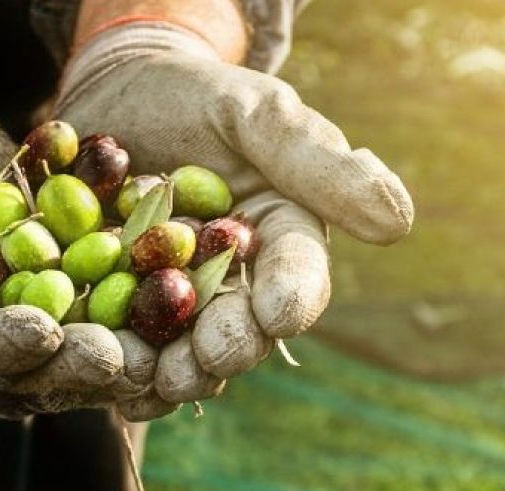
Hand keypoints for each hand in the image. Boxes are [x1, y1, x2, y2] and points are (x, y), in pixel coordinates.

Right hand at [0, 75, 157, 416]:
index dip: (0, 349)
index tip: (41, 332)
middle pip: (32, 370)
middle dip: (77, 363)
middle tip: (123, 356)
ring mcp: (30, 328)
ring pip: (79, 350)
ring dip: (124, 347)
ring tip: (165, 341)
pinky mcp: (69, 300)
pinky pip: (108, 306)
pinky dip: (143, 301)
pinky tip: (180, 288)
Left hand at [56, 22, 413, 416]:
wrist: (118, 92)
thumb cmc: (196, 95)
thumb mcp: (254, 112)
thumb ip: (315, 162)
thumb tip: (397, 221)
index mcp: (280, 235)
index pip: (297, 273)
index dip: (292, 296)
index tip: (279, 314)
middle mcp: (235, 279)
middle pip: (240, 326)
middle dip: (228, 348)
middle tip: (209, 360)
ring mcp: (174, 298)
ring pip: (182, 348)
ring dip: (171, 371)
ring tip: (153, 382)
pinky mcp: (119, 303)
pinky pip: (122, 343)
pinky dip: (116, 366)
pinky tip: (107, 384)